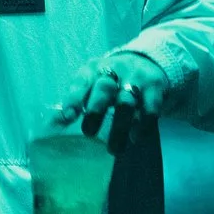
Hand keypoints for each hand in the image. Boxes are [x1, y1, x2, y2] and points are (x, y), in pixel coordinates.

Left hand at [51, 50, 170, 154]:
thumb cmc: (110, 81)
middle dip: (95, 112)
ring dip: (119, 128)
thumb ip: (77, 99)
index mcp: (93, 69)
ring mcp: (136, 79)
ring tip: (114, 149)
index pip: (81, 81)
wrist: (147, 64)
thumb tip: (58, 122)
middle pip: (104, 89)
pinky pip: (150, 109)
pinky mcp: (155, 89)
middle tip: (88, 134)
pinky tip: (135, 138)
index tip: (68, 116)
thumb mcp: (92, 82)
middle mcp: (115, 70)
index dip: (74, 98)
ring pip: (126, 103)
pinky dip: (142, 126)